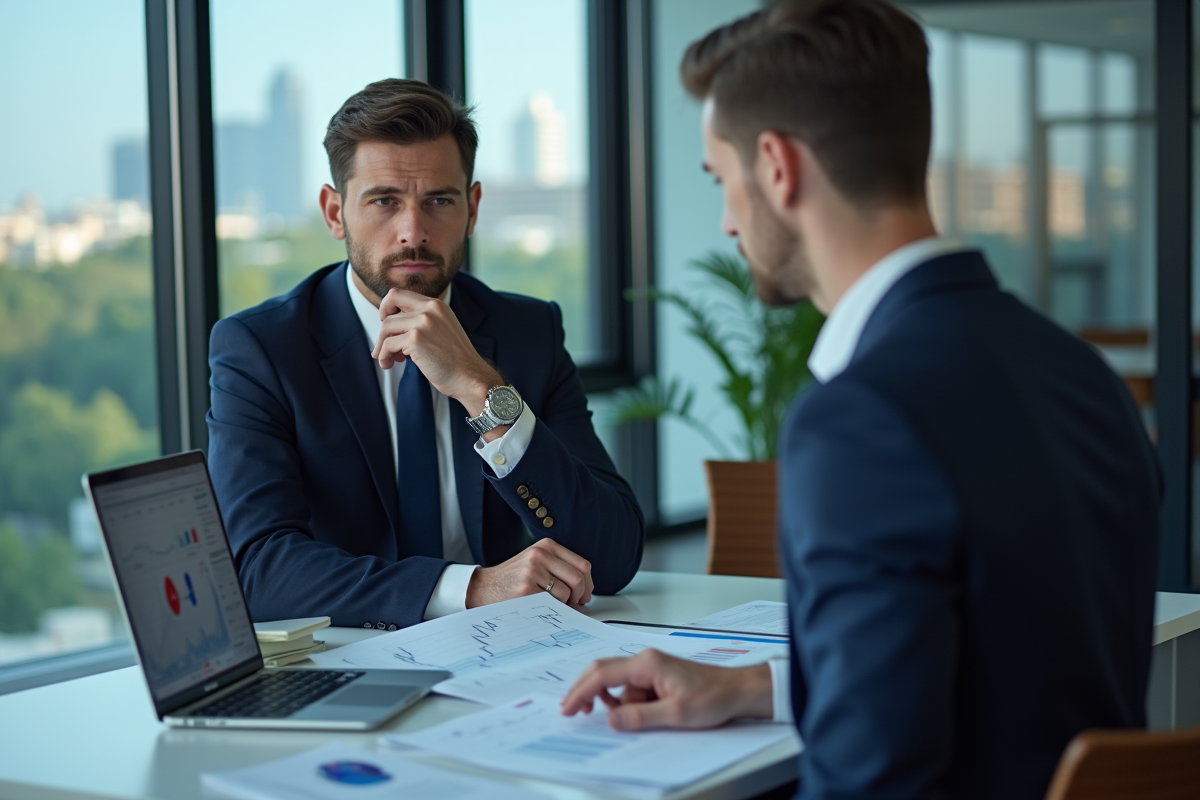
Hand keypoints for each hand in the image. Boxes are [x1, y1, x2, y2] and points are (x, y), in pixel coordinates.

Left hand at [372, 287, 499, 416]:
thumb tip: (392, 324)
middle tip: (382, 341)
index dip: (387, 307)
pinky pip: (388, 344)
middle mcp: (430, 309)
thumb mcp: (442, 329)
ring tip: (387, 359)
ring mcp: (423, 322)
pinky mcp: (416, 339)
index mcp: (436, 305)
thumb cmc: (456, 360)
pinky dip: (384, 355)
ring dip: (381, 345)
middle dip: (381, 323)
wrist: (470, 377)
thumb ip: (423, 321)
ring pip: (386, 326)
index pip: (400, 294)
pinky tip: (389, 363)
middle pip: (390, 303)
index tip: (387, 322)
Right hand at [466, 538, 594, 607]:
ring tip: (553, 605)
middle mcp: (540, 555)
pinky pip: (552, 603)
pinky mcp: (526, 588)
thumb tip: (586, 590)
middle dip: (580, 596)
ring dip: (564, 604)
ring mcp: (532, 571)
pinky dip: (553, 609)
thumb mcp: (537, 561)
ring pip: (566, 593)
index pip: (582, 565)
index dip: (588, 584)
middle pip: (578, 578)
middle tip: (575, 604)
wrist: (484, 586)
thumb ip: (560, 567)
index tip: (584, 594)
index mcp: (547, 546)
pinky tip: (542, 607)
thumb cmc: (513, 577)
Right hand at [560, 649, 773, 730]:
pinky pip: (632, 689)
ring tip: (639, 719)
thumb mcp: (676, 714)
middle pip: (604, 672)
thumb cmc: (713, 696)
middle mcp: (646, 661)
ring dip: (618, 704)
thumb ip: (640, 716)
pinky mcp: (657, 677)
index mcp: (647, 664)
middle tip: (574, 712)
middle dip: (587, 693)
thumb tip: (611, 719)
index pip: (603, 675)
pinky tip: (643, 714)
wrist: (736, 691)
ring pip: (619, 686)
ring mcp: (651, 668)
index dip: (581, 691)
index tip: (568, 707)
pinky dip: (629, 702)